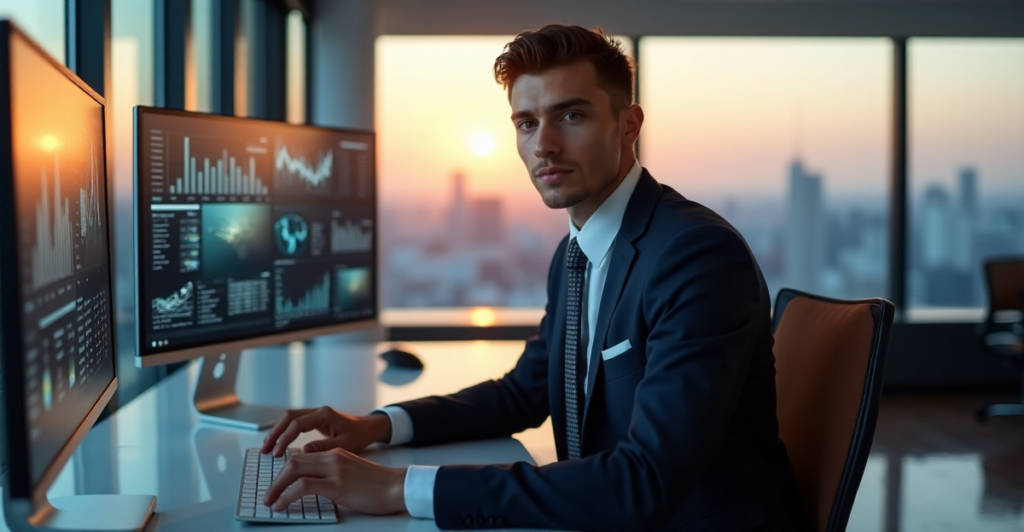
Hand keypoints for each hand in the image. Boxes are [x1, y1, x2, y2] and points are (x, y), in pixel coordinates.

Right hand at [260, 407, 391, 456]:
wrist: (368, 428)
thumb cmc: (360, 435)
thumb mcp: (345, 444)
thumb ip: (325, 447)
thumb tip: (303, 450)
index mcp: (324, 414)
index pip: (297, 424)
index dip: (285, 438)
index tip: (277, 454)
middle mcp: (318, 411)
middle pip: (289, 417)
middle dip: (275, 432)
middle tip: (265, 450)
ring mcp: (316, 414)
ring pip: (290, 418)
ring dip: (277, 431)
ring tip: (267, 448)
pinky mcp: (315, 419)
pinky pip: (295, 422)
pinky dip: (284, 432)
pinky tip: (278, 444)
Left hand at [263, 449, 406, 514]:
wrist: (398, 487)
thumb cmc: (379, 486)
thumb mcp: (353, 474)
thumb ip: (334, 475)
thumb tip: (315, 488)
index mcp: (337, 453)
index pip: (302, 457)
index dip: (285, 472)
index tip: (277, 485)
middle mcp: (333, 457)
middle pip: (293, 461)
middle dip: (276, 479)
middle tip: (268, 495)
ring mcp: (335, 470)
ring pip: (294, 469)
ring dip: (277, 487)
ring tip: (270, 501)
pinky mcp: (337, 485)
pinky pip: (303, 487)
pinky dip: (287, 496)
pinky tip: (282, 505)